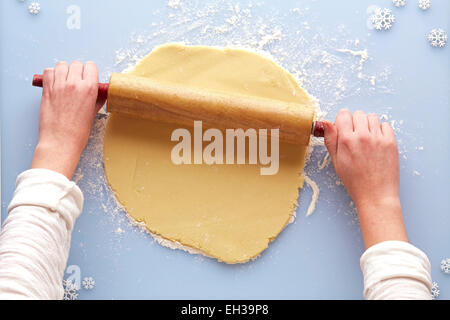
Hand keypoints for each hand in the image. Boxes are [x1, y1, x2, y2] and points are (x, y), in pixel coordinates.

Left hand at [32, 61, 105, 178]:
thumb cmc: (77, 132)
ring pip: (62, 65)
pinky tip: (55, 83)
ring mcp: (59, 85)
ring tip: (65, 81)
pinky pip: (48, 71)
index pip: (91, 66)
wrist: (61, 141)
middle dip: (78, 71)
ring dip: (64, 71)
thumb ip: (96, 99)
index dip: (90, 71)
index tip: (88, 77)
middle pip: (77, 64)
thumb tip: (100, 93)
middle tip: (77, 81)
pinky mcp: (46, 89)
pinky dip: (51, 74)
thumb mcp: (93, 113)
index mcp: (89, 89)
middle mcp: (74, 84)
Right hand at [323, 109, 407, 247]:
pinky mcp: (391, 142)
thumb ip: (331, 140)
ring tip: (367, 138)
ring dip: (368, 124)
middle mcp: (362, 136)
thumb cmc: (354, 181)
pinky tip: (377, 142)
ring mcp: (378, 138)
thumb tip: (326, 122)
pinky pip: (386, 125)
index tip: (344, 128)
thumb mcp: (336, 161)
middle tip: (355, 136)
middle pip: (358, 114)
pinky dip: (381, 130)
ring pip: (372, 117)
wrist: (376, 195)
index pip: (344, 114)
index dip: (342, 120)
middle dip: (355, 122)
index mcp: (346, 140)